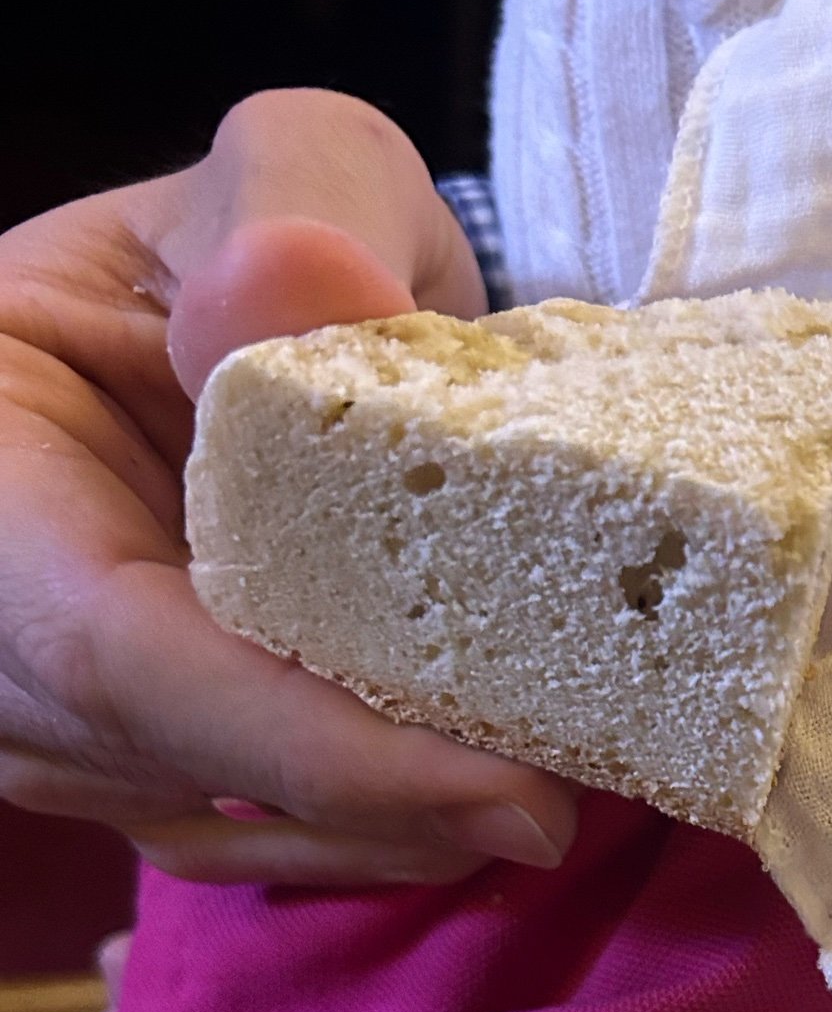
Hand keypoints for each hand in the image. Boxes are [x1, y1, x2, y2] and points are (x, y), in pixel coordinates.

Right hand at [0, 88, 578, 883]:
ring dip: (411, 827)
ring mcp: (60, 720)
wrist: (231, 313)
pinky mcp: (148, 769)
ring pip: (240, 827)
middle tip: (591, 793)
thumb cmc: (255, 240)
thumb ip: (293, 203)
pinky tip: (498, 788)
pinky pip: (273, 842)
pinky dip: (396, 828)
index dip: (314, 743)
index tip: (511, 789)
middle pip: (192, 767)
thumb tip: (304, 296)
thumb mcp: (284, 169)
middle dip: (402, 800)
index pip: (121, 655)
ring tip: (570, 776)